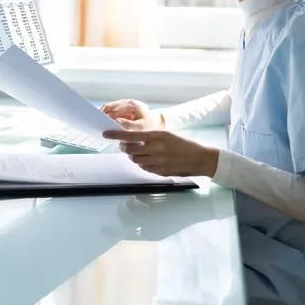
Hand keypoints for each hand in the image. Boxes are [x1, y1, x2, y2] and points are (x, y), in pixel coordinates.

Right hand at [100, 99, 163, 130]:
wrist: (157, 123)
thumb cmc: (151, 126)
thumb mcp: (142, 127)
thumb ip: (129, 125)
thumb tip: (116, 121)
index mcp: (132, 105)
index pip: (114, 109)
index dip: (106, 117)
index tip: (101, 125)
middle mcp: (127, 102)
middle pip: (109, 106)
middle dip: (102, 115)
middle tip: (97, 125)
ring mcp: (124, 105)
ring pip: (109, 108)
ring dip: (104, 116)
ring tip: (101, 125)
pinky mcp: (123, 109)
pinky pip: (112, 111)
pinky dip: (108, 117)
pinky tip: (107, 125)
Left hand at [102, 129, 218, 176]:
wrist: (198, 158)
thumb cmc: (182, 144)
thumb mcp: (166, 135)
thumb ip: (149, 137)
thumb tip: (131, 139)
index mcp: (156, 136)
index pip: (130, 135)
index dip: (115, 135)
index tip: (105, 133)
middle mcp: (155, 148)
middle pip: (129, 149)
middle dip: (124, 148)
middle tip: (125, 146)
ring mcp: (157, 161)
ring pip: (135, 159)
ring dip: (134, 156)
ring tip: (142, 153)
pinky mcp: (159, 171)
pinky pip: (144, 168)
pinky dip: (143, 164)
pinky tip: (150, 160)